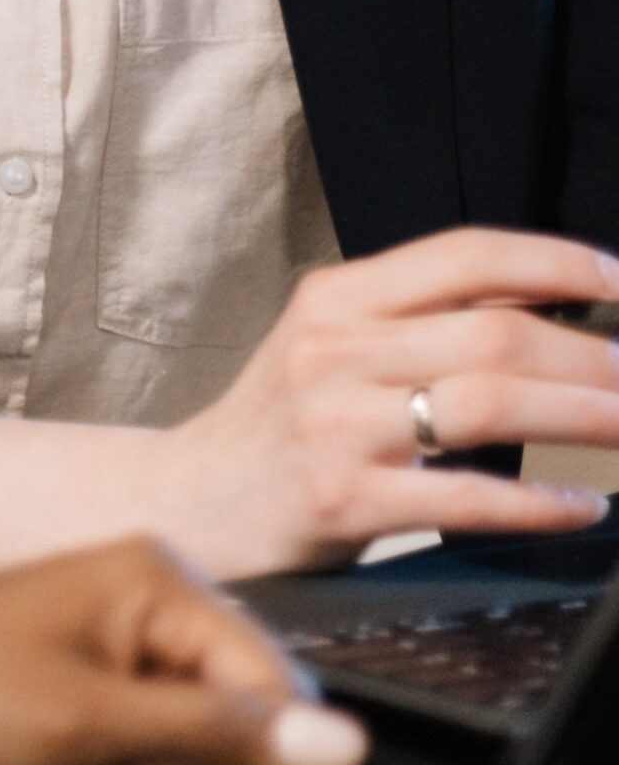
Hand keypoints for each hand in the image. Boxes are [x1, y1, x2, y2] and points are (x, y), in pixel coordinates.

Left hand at [0, 538, 365, 764]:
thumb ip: (220, 736)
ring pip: (195, 752)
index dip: (249, 760)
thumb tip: (348, 742)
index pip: (276, 689)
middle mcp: (148, 600)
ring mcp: (117, 647)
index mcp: (157, 577)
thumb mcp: (91, 726)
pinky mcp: (92, 694)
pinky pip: (151, 752)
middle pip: (238, 722)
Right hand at [152, 228, 618, 576]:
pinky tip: (581, 508)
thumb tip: (543, 305)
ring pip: (484, 404)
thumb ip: (417, 324)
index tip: (618, 278)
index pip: (460, 256)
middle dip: (591, 356)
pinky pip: (461, 498)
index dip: (552, 261)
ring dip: (580, 416)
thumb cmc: (280, 425)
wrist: (189, 499)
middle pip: (490, 334)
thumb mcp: (330, 349)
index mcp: (334, 298)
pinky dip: (535, 503)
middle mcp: (331, 348)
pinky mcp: (341, 498)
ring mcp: (333, 422)